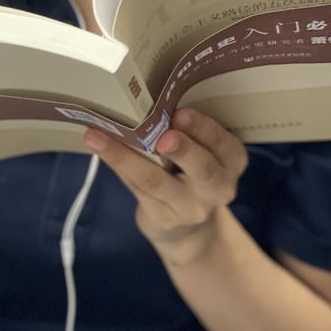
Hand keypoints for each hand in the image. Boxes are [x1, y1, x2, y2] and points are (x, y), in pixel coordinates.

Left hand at [83, 108, 247, 264]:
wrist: (188, 228)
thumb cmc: (191, 174)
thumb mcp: (202, 152)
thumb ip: (184, 132)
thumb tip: (144, 102)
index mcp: (232, 161)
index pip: (223, 144)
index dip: (203, 129)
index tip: (181, 113)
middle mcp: (218, 188)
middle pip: (202, 169)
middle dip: (183, 149)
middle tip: (163, 136)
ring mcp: (190, 209)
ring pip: (155, 181)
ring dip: (125, 156)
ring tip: (98, 137)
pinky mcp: (163, 219)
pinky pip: (136, 188)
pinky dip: (117, 164)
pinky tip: (99, 147)